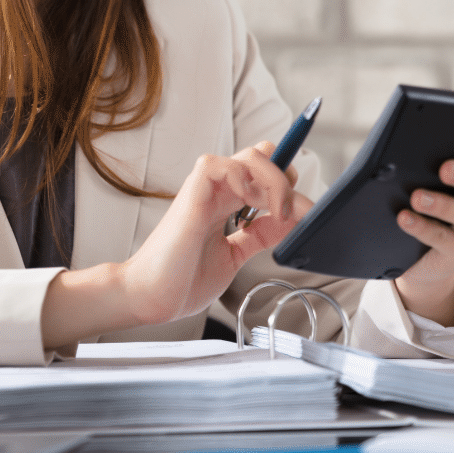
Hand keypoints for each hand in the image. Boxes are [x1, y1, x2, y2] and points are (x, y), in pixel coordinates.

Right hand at [40, 141, 308, 349]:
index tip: (303, 211)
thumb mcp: (234, 256)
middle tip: (294, 210)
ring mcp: (203, 191)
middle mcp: (216, 192)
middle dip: (286, 177)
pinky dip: (241, 177)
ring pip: (247, 156)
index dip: (286, 183)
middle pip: (261, 156)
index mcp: (225, 204)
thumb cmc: (181, 280)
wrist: (149, 296)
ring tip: (278, 210)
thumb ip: (257, 236)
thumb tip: (288, 223)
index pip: (261, 173)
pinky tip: (249, 201)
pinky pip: (216, 165)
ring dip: (272, 179)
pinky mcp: (190, 196)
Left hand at [396, 131, 453, 325]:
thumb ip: (444, 154)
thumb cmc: (443, 195)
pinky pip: (447, 242)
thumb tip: (415, 140)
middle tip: (446, 170)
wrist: (432, 246)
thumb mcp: (449, 175)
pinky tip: (406, 218)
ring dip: (444, 206)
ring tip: (418, 197)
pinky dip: (423, 228)